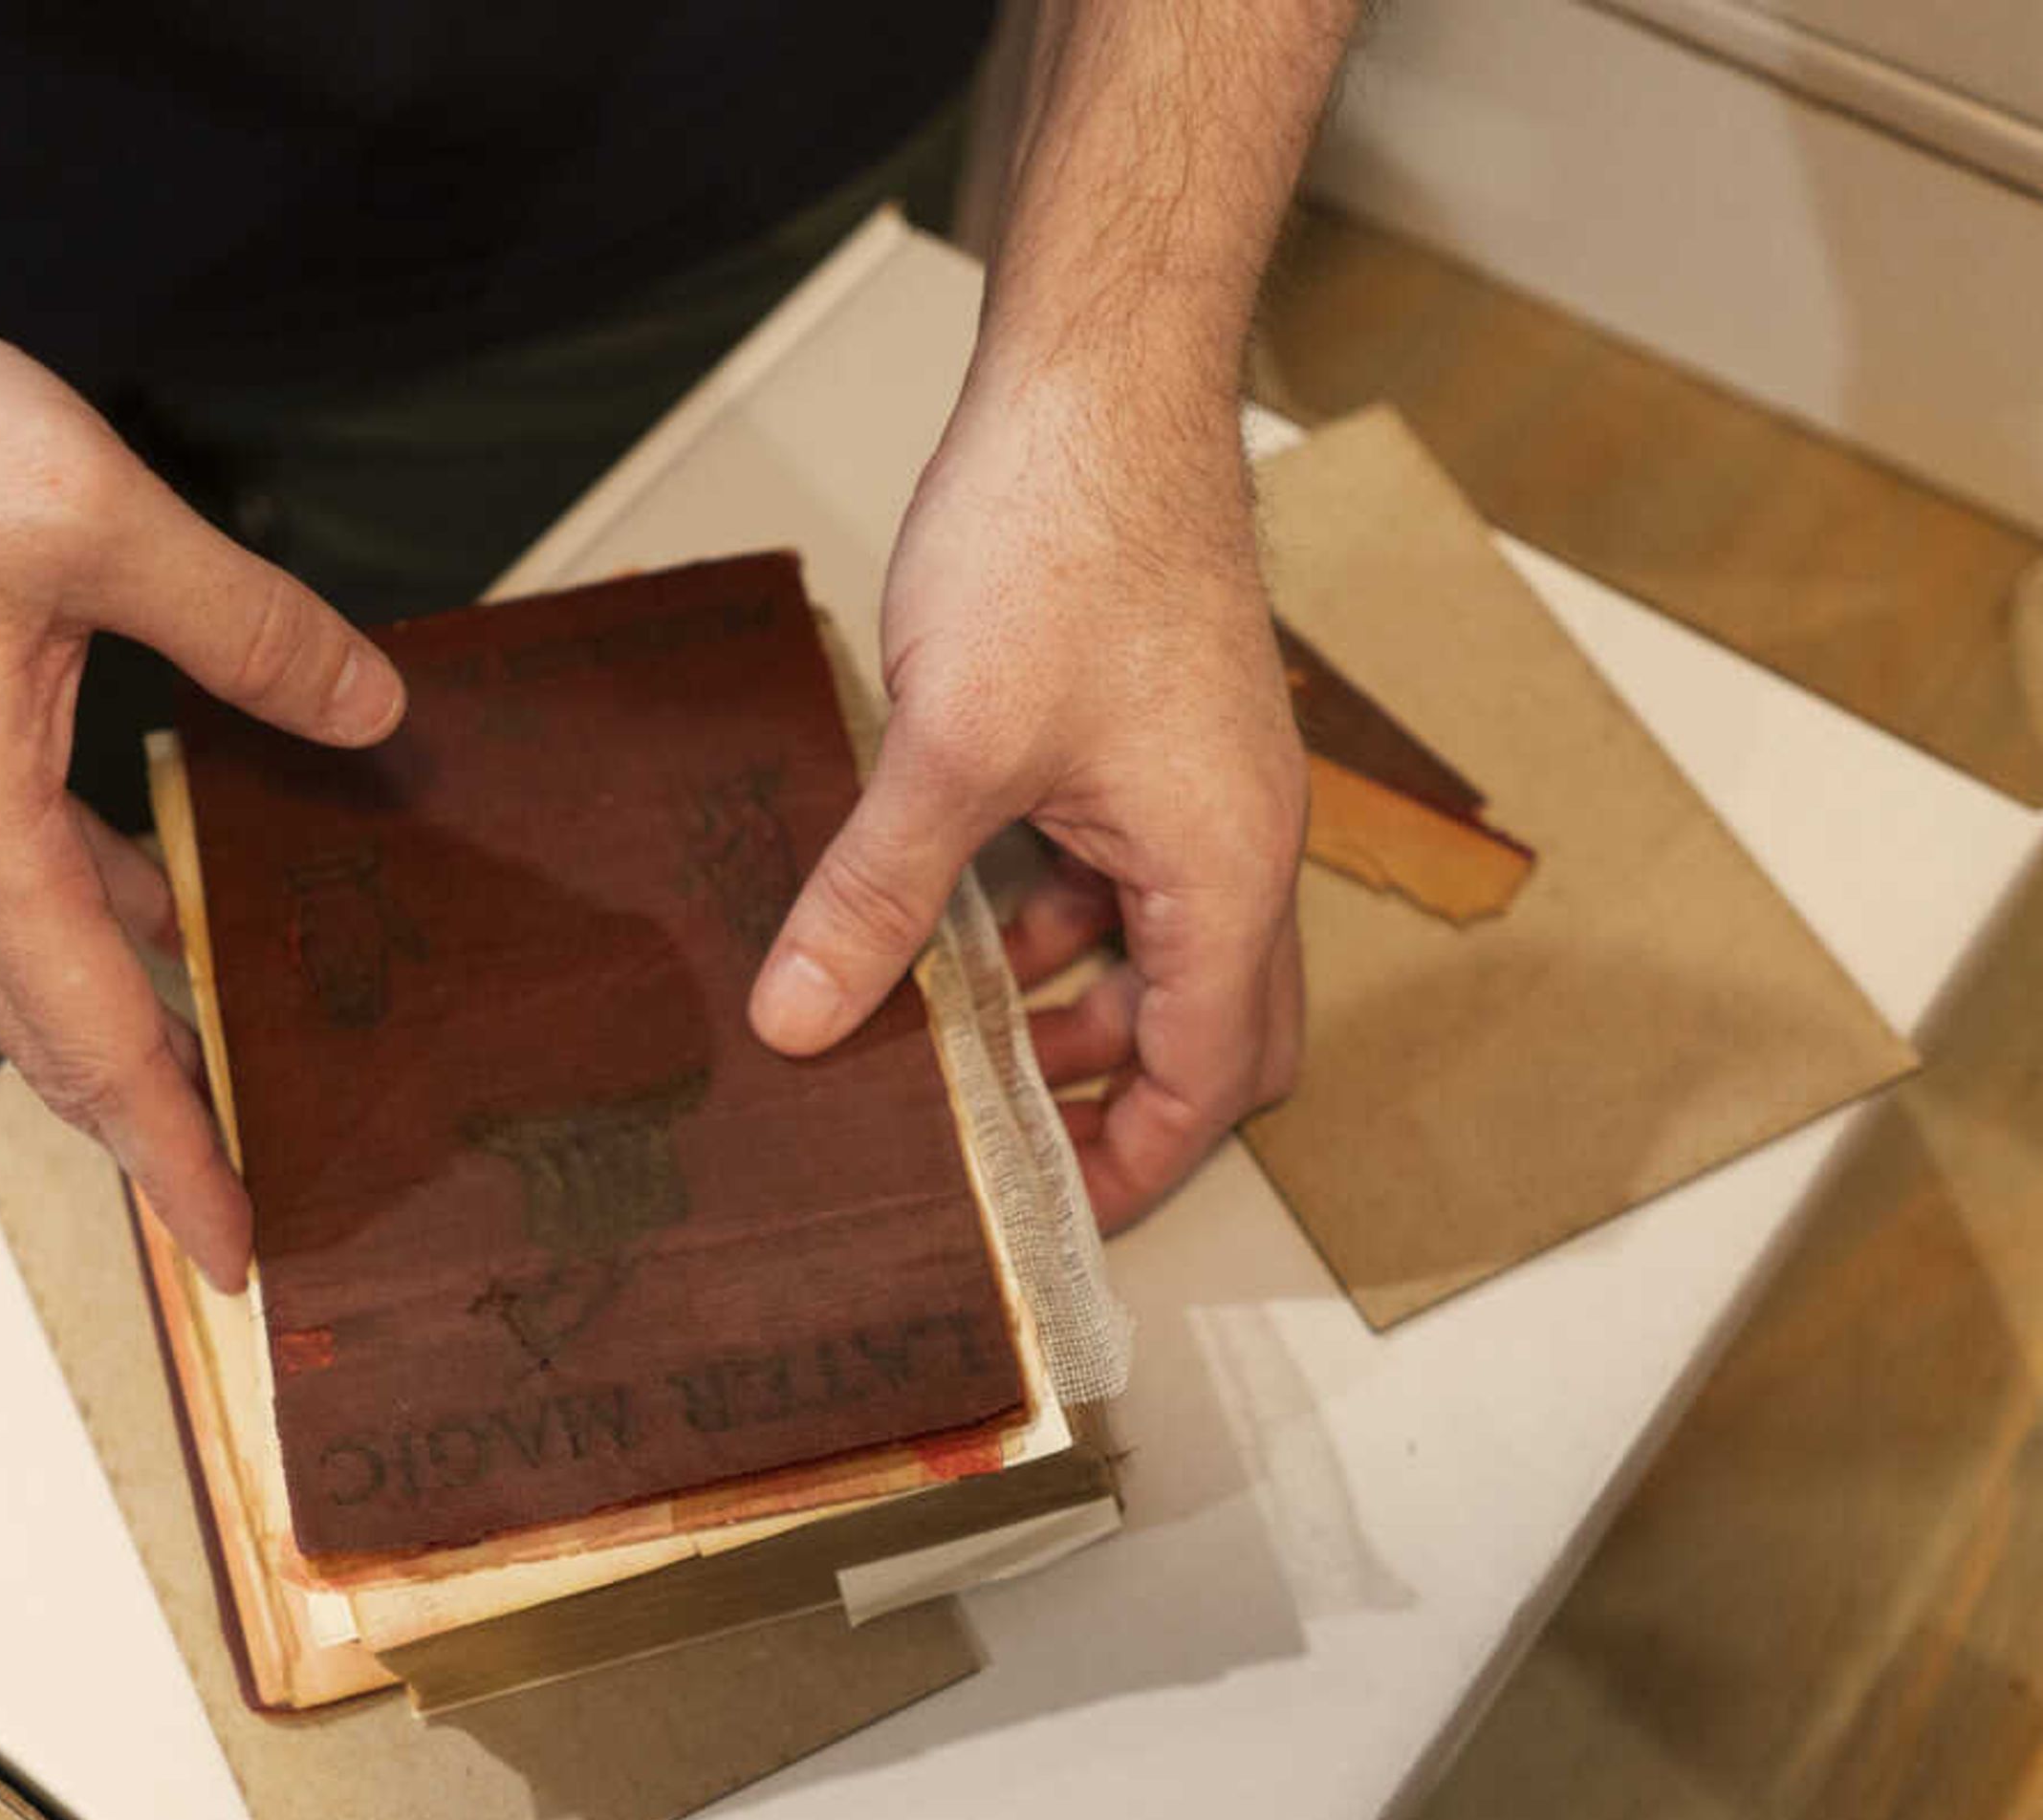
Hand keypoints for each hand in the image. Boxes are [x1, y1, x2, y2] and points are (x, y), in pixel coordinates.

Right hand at [0, 259, 403, 1287]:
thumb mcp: (105, 519)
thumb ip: (252, 631)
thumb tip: (370, 711)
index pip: (99, 1043)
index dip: (179, 1154)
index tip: (237, 1254)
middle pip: (51, 1036)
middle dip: (154, 1123)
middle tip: (249, 1200)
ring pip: (17, 962)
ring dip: (116, 1017)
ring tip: (224, 1063)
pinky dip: (73, 920)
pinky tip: (151, 899)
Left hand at [747, 369, 1305, 1229]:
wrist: (1101, 380)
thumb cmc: (1065, 540)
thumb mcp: (950, 749)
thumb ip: (879, 898)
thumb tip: (801, 1024)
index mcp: (1228, 870)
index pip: (1208, 1076)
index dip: (1134, 1166)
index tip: (1051, 1218)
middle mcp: (1241, 840)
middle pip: (1210, 1029)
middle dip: (1111, 1096)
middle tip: (1001, 1140)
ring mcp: (1204, 785)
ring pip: (1158, 949)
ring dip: (1070, 1002)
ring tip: (947, 1034)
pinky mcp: (1154, 735)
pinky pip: (1120, 870)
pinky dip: (1050, 915)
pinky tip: (948, 911)